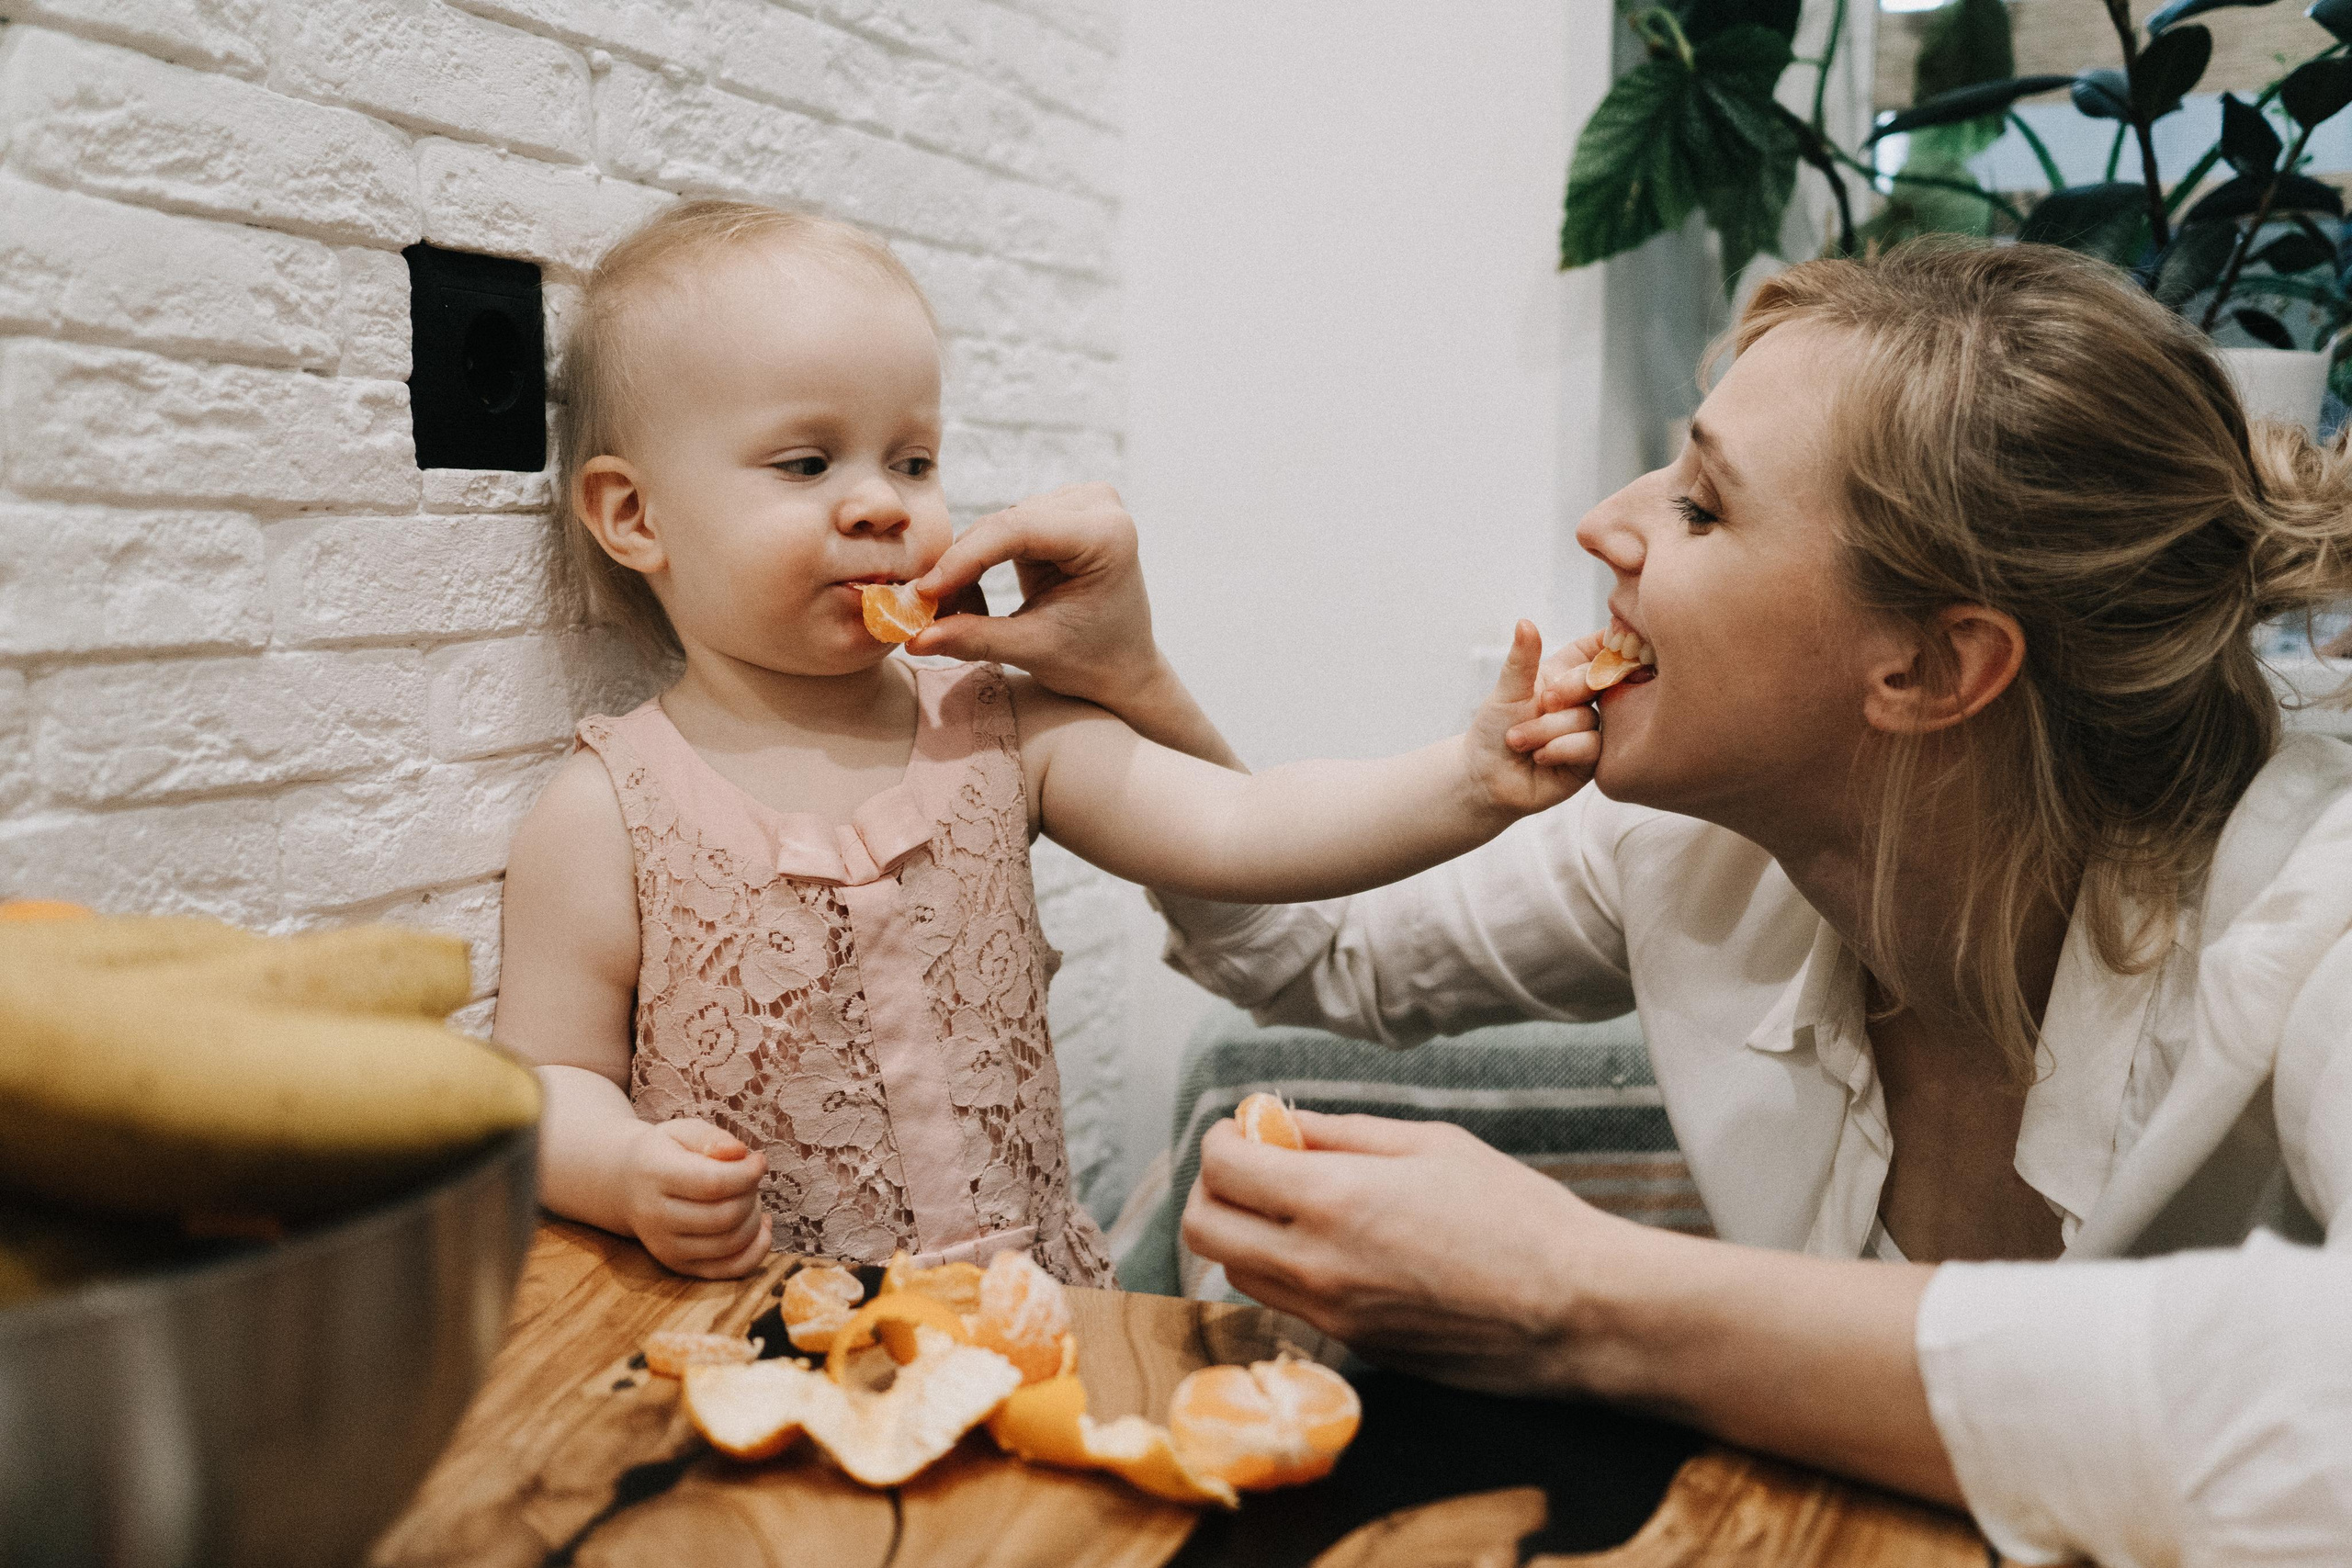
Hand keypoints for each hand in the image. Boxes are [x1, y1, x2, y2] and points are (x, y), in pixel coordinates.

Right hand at [620, 1118, 772, 1278]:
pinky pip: (730, 1269)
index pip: (713, 1183)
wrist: (627, 1186)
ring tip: (748, 1197)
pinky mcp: (679, 1266)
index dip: (747, 1173)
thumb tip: (739, 1153)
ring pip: (731, 1243)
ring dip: (754, 1218)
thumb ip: (711, 1138)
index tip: (758, 1160)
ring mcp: (666, 1247)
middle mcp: (656, 1217)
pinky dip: (756, 1250)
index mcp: (655, 1175)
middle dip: (751, 1194)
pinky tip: (761, 1225)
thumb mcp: (682, 1131)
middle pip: (725, 1216)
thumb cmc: (665, 1154)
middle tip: (749, 1178)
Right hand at [906, 483, 1164, 708]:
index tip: (925, 592)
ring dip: (967, 566)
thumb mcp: (1034, 651)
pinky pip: (1003, 529)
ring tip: (950, 612)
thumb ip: (976, 639)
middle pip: (1006, 524)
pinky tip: (969, 596)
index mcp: (1106, 535)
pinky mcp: (1062, 513)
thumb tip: (914, 639)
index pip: (1020, 530)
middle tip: (922, 609)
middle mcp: (1097, 507)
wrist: (1124, 668)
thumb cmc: (1092, 662)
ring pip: (999, 525)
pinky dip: (980, 562)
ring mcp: (1081, 504)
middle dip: (961, 566)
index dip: (966, 559)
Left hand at [1181, 1110, 1639, 1395]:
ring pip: (1237, 1272)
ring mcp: (1330, 1317)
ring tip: (1294, 1203)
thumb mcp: (1430, 1144)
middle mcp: (1315, 1265)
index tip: (1245, 1128)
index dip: (1222, 1139)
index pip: (1222, 1170)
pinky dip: (1284, 1269)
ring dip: (1244, 1232)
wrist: (1575, 1311)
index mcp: (1332, 1199)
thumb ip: (1342, 1132)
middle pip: (1203, 1230)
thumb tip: (1279, 1123)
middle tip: (1254, 1164)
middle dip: (1214, 1188)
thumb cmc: (1516, 1215)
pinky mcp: (1352, 1349)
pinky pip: (1286, 1304)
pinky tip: (1334, 1245)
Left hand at [1463, 621, 1594, 814]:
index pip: (1598, 649)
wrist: (1485, 777)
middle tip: (1541, 704)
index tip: (1613, 642)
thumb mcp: (1506, 690)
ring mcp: (1590, 730)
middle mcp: (1583, 701)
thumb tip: (1524, 623)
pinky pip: (1590, 746)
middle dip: (1566, 692)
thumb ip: (1522, 659)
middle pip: (1599, 680)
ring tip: (1519, 740)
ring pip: (1588, 718)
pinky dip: (1559, 749)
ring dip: (1548, 730)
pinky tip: (1539, 757)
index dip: (1610, 643)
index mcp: (1565, 674)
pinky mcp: (1591, 760)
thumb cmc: (1494, 729)